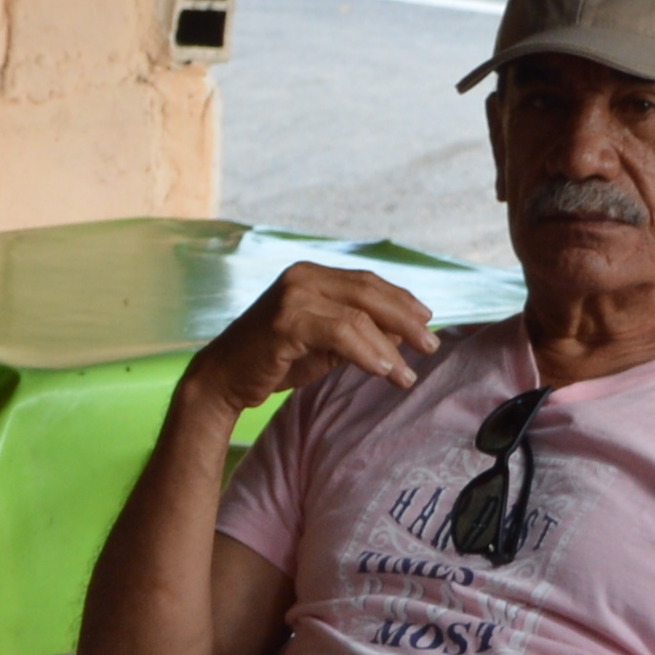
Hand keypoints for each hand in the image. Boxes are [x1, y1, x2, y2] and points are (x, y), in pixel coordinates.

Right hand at [186, 259, 441, 427]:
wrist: (223, 379)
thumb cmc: (272, 361)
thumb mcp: (324, 344)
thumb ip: (359, 333)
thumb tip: (404, 334)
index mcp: (311, 275)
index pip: (367, 282)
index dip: (401, 301)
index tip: (428, 321)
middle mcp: (303, 276)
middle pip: (369, 292)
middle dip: (406, 320)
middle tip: (431, 346)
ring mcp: (293, 295)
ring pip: (358, 315)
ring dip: (390, 346)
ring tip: (407, 375)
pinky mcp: (285, 321)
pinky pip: (340, 333)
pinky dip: (368, 352)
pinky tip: (384, 371)